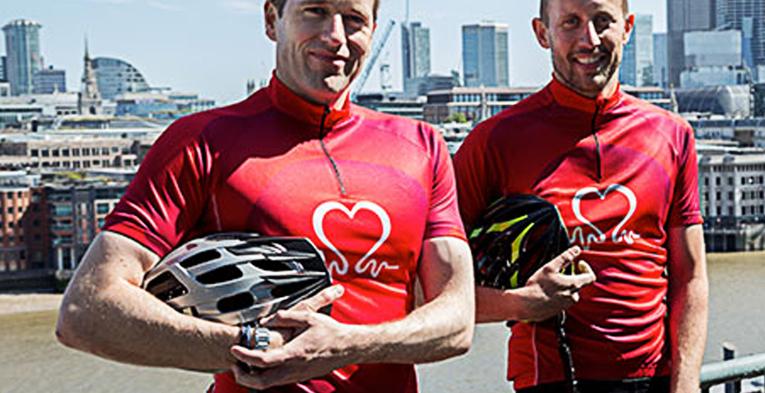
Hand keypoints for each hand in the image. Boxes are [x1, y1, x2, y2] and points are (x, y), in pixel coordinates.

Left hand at [230, 285, 350, 388]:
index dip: (245, 356)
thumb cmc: (330, 333)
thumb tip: (268, 320)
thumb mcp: (308, 317)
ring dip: (252, 377)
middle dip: (242, 376)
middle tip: (235, 364)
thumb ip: (285, 317)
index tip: (235, 349)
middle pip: (260, 382)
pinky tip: (263, 365)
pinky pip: (277, 381)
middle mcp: (293, 368)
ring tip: (245, 364)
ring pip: (267, 385)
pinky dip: (264, 376)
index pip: (262, 360)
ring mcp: (296, 375)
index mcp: (293, 353)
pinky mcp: (300, 377)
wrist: (348, 347)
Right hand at [515, 246, 595, 321]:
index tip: (578, 263)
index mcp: (574, 285)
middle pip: (579, 284)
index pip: (590, 276)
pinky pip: (562, 301)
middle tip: (559, 272)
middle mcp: (573, 297)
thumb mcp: (550, 267)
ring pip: (570, 293)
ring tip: (550, 282)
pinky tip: (546, 292)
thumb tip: (576, 250)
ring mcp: (566, 305)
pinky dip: (557, 295)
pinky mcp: (558, 311)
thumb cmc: (538, 287)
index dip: (586, 268)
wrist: (527, 305)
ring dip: (564, 286)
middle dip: (571, 276)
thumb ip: (565, 257)